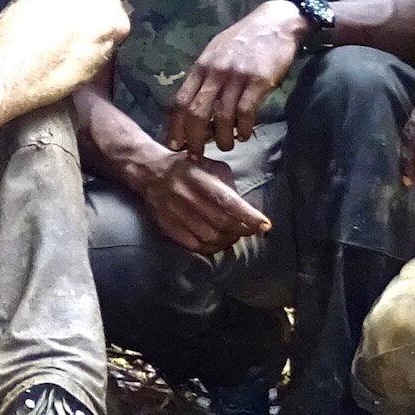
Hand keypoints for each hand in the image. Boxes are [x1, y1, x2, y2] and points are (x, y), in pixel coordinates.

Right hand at [125, 147, 271, 257]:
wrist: (149, 171)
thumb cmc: (187, 168)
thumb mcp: (211, 167)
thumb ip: (228, 186)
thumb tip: (245, 209)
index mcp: (200, 179)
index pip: (228, 202)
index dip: (248, 216)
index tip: (265, 225)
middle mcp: (187, 197)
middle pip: (221, 224)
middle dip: (242, 230)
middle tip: (252, 230)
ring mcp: (176, 214)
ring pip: (210, 237)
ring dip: (228, 240)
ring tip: (235, 236)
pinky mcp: (168, 227)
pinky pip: (194, 245)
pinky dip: (211, 248)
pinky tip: (218, 242)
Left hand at [164, 0, 308, 152]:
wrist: (276, 22)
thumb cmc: (245, 39)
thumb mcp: (216, 52)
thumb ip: (205, 76)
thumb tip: (196, 104)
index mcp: (201, 67)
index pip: (180, 101)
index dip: (175, 127)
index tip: (174, 144)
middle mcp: (214, 73)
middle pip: (196, 113)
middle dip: (194, 139)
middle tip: (197, 155)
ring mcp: (236, 77)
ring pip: (221, 117)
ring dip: (222, 138)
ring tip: (227, 145)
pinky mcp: (258, 81)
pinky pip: (245, 112)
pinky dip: (243, 128)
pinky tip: (246, 134)